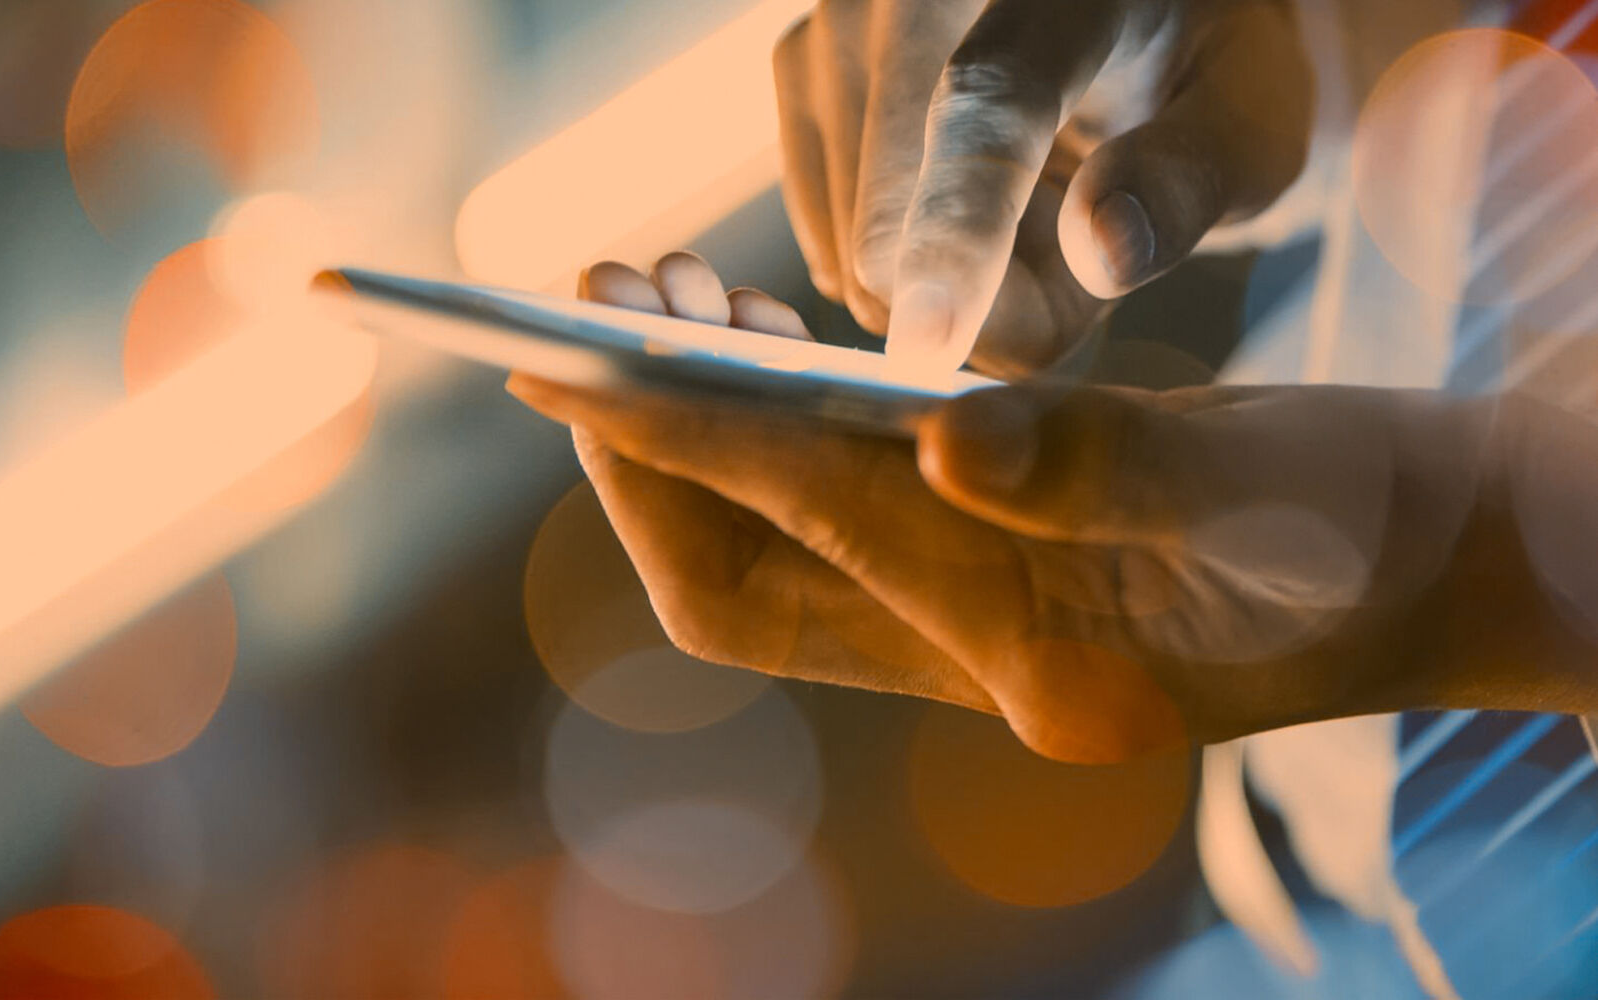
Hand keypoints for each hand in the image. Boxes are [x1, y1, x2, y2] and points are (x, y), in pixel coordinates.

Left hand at [510, 254, 1597, 763]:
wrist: (1461, 561)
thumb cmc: (1394, 519)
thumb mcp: (1272, 477)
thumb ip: (1110, 461)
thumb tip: (939, 432)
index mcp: (1050, 665)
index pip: (816, 539)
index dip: (687, 439)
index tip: (576, 353)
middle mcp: (983, 669)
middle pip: (747, 583)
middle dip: (647, 452)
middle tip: (592, 307)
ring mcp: (978, 635)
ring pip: (774, 550)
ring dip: (697, 435)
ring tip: (660, 300)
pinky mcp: (990, 581)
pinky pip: (833, 520)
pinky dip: (772, 432)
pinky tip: (761, 342)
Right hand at [774, 0, 1311, 374]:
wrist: (1134, 12)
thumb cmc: (1204, 68)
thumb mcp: (1251, 122)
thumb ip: (1188, 181)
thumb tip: (1101, 250)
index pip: (986, 112)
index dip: (956, 236)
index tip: (927, 348)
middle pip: (893, 228)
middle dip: (992, 299)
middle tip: (1091, 251)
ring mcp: (834, 28)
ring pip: (856, 254)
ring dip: (955, 284)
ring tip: (1039, 212)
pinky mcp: (800, 72)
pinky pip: (832, 245)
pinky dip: (910, 262)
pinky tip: (976, 207)